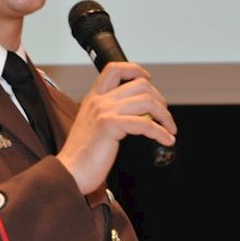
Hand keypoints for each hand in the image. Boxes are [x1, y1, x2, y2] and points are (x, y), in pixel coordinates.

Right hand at [55, 62, 176, 194]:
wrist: (70, 171)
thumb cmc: (82, 154)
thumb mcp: (93, 125)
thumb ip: (109, 114)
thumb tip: (139, 113)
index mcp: (94, 97)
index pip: (115, 68)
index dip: (136, 70)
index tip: (149, 80)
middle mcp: (99, 100)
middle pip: (140, 85)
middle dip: (159, 99)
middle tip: (164, 116)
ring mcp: (104, 111)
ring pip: (147, 102)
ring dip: (165, 116)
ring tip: (169, 129)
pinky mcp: (110, 126)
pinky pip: (145, 124)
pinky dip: (161, 132)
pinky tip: (166, 140)